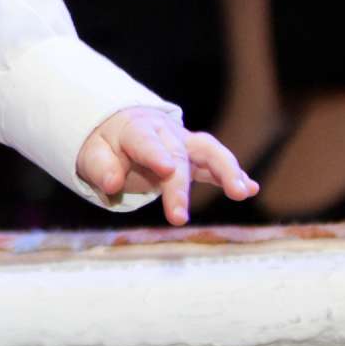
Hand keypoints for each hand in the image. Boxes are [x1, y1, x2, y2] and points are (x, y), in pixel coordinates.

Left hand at [76, 105, 255, 224]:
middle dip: (180, 187)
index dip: (156, 155)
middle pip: (178, 156)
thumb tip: (112, 183)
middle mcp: (166, 134)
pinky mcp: (197, 157)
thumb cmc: (106, 144)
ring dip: (227, 172)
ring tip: (242, 192)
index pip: (145, 142)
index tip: (166, 169)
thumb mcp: (91, 153)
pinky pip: (217, 164)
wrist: (121, 127)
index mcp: (137, 130)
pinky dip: (236, 175)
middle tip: (179, 218)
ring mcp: (185, 144)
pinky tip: (252, 189)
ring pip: (210, 152)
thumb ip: (100, 167)